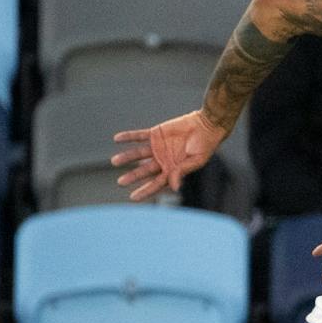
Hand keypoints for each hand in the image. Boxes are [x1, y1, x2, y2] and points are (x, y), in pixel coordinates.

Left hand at [111, 110, 225, 200]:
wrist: (206, 124)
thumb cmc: (205, 145)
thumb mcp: (195, 161)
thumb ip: (182, 171)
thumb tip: (174, 187)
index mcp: (173, 169)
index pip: (157, 183)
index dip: (145, 190)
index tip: (133, 197)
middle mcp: (163, 160)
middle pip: (144, 170)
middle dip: (133, 176)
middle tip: (121, 182)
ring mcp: (158, 147)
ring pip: (139, 154)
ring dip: (127, 157)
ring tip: (115, 161)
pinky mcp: (156, 133)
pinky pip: (139, 136)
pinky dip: (128, 137)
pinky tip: (117, 138)